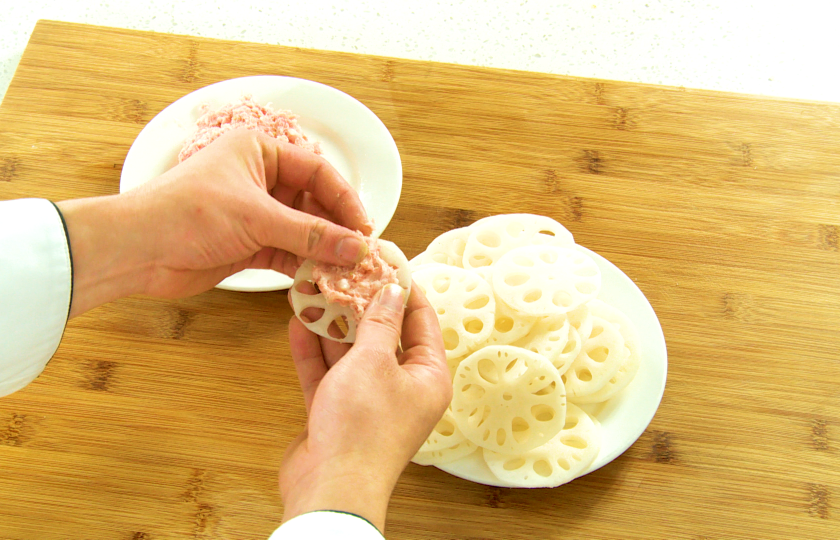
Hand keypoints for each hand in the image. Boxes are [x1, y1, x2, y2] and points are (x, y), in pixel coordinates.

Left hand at [57, 128, 371, 316]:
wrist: (136, 250)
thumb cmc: (189, 214)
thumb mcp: (256, 218)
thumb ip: (311, 235)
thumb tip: (358, 248)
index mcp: (260, 152)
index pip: (318, 172)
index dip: (345, 199)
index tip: (366, 228)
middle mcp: (260, 179)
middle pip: (313, 203)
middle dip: (337, 229)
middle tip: (361, 254)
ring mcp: (255, 213)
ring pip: (302, 231)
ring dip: (323, 250)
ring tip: (346, 270)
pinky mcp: (248, 244)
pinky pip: (287, 252)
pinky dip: (303, 265)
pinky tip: (321, 279)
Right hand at [280, 284, 451, 531]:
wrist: (329, 487)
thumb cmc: (363, 429)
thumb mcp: (374, 363)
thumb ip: (380, 322)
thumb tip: (392, 290)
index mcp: (428, 377)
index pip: (421, 321)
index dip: (404, 288)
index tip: (387, 260)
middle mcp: (402, 387)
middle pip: (383, 334)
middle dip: (361, 305)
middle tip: (344, 272)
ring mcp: (368, 400)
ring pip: (351, 352)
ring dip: (332, 325)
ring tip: (315, 290)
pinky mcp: (337, 411)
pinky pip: (327, 373)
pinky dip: (314, 351)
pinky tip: (298, 323)